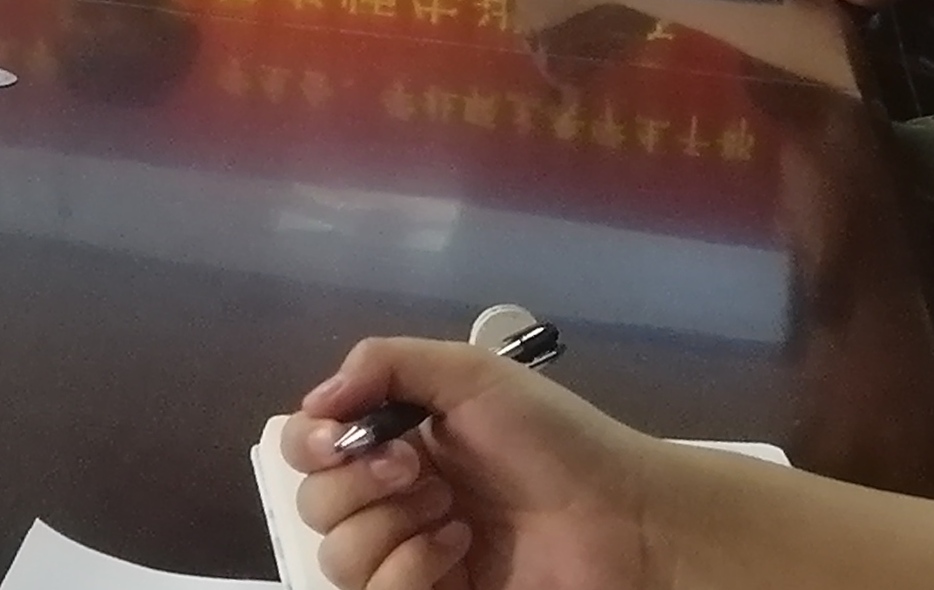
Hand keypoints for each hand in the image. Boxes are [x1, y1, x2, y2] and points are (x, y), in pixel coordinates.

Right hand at [282, 336, 659, 589]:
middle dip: (359, 484)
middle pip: (313, 504)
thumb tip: (314, 403)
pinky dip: (406, 571)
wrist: (625, 518)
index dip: (314, 442)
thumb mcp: (473, 375)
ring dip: (388, 529)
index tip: (350, 435)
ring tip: (452, 515)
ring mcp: (410, 555)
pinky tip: (458, 550)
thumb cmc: (555, 439)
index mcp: (396, 437)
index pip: (308, 444)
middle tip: (423, 472)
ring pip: (337, 557)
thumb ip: (386, 364)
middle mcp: (393, 497)